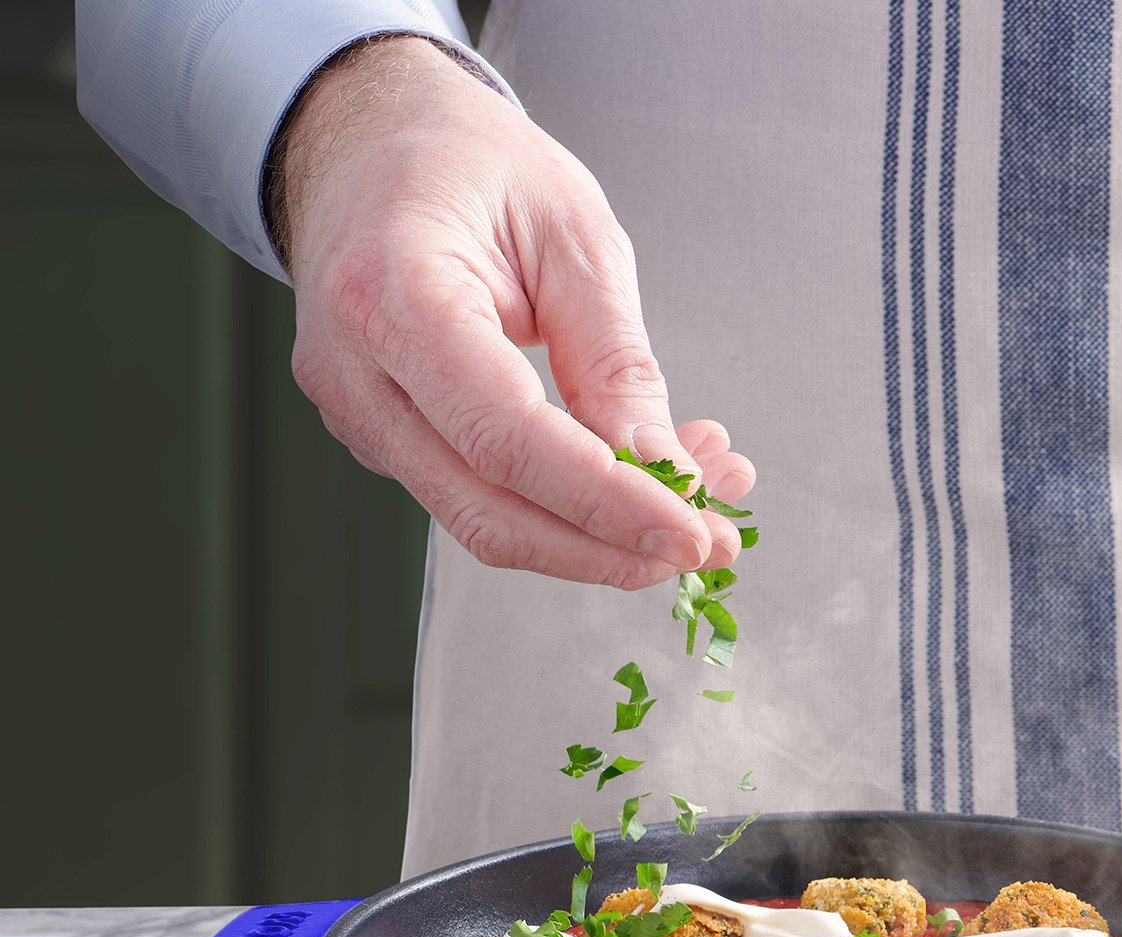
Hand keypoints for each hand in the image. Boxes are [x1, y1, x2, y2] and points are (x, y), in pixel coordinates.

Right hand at [272, 36, 754, 587]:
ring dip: (602, 535)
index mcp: (389, 292)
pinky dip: (569, 506)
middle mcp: (352, 368)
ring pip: (483, 520)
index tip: (690, 531)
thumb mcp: (572, 233)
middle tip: (709, 543)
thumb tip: (666, 471)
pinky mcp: (383, 435)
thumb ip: (614, 359)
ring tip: (698, 504)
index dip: (605, 503)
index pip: (505, 439)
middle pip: (487, 508)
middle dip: (611, 548)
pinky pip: (480, 494)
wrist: (370, 144)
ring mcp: (358, 411)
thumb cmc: (467, 164)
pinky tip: (640, 478)